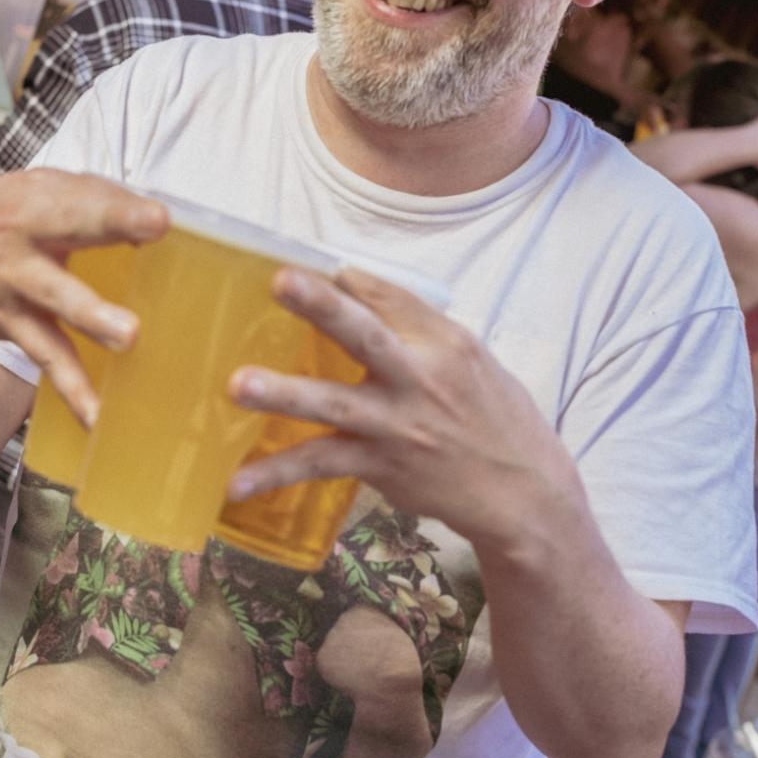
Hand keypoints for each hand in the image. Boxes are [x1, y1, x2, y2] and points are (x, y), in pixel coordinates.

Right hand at [0, 168, 167, 423]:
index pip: (82, 197)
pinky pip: (46, 357)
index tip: (160, 219)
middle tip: (151, 238)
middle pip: (68, 235)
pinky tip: (95, 415)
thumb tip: (157, 216)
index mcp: (36, 199)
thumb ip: (92, 198)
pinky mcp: (10, 325)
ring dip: (92, 319)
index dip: (120, 207)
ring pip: (56, 304)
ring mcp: (14, 285)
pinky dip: (72, 388)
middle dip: (109, 230)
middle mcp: (23, 240)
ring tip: (129, 337)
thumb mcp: (34, 190)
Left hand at [227, 267, 580, 552]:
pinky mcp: (380, 466)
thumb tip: (350, 287)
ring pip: (335, 405)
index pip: (390, 296)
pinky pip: (321, 465)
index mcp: (445, 342)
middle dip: (324, 308)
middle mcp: (422, 379)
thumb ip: (413, 327)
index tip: (301, 266)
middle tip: (281, 282)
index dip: (344, 281)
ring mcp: (397, 426)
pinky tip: (234, 483)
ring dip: (284, 394)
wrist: (522, 491)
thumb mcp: (468, 358)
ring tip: (237, 386)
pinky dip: (277, 473)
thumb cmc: (492, 415)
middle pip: (368, 335)